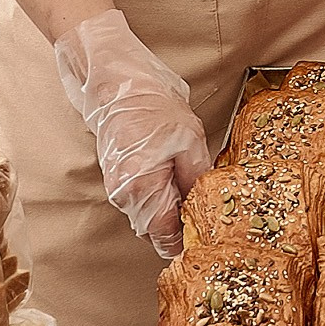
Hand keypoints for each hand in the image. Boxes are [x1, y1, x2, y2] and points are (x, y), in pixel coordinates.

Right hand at [53, 9, 209, 254]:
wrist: (117, 85)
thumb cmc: (153, 107)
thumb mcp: (190, 143)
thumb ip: (196, 182)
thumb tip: (203, 209)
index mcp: (143, 190)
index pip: (167, 238)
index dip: (189, 240)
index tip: (207, 234)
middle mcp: (125, 196)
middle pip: (157, 232)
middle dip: (181, 227)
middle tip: (206, 210)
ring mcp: (117, 190)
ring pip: (149, 217)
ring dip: (170, 211)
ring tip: (190, 189)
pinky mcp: (117, 180)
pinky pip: (141, 202)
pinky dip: (159, 198)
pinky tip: (173, 179)